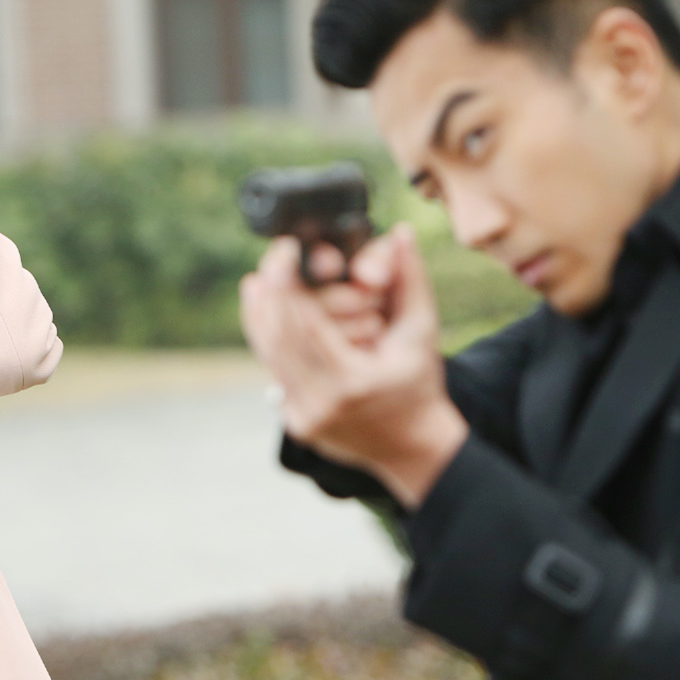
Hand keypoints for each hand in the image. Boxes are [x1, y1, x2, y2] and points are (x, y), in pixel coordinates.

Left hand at [241, 223, 467, 506]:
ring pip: (269, 356)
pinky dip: (268, 342)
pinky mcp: (295, 424)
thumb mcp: (422, 332)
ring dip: (259, 316)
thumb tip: (402, 232)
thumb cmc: (420, 385)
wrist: (413, 447)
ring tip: (257, 282)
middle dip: (270, 294)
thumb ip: (411, 280)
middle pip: (279, 338)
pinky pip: (275, 373)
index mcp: (354, 382)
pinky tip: (266, 316)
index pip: (307, 325)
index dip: (290, 284)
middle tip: (271, 260)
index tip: (286, 252)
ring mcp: (305, 418)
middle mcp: (323, 404)